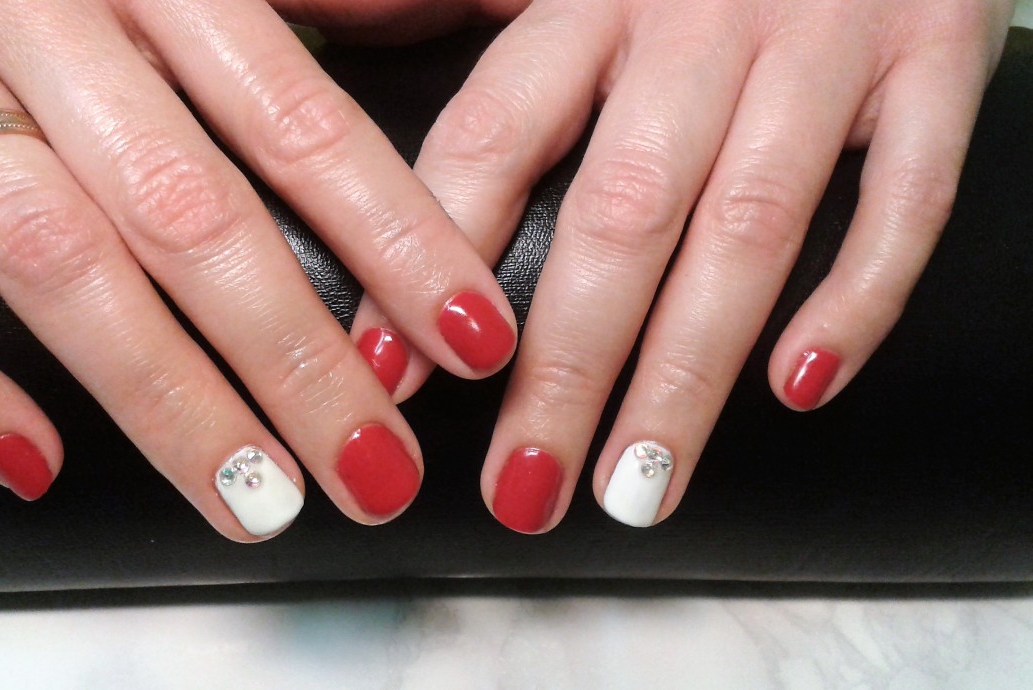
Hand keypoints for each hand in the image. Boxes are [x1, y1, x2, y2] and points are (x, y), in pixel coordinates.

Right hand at [0, 0, 517, 539]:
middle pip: (191, 215)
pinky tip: (36, 461)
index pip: (303, 125)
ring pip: (57, 259)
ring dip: (166, 400)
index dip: (396, 239)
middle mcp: (43, 19)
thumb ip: (307, 0)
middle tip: (375, 470)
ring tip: (254, 506)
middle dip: (295, 361)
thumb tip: (451, 22)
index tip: (473, 341)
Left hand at [347, 0, 1015, 530]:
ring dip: (688, 377)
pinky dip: (857, 297)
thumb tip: (390, 141)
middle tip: (523, 485)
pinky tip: (799, 386)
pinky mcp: (932, 55)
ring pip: (748, 231)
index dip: (435, 260)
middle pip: (619, 217)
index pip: (492, 138)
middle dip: (564, 370)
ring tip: (637, 485)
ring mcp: (822, 38)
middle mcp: (698, 19)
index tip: (391, 371)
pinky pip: (904, 195)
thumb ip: (494, 48)